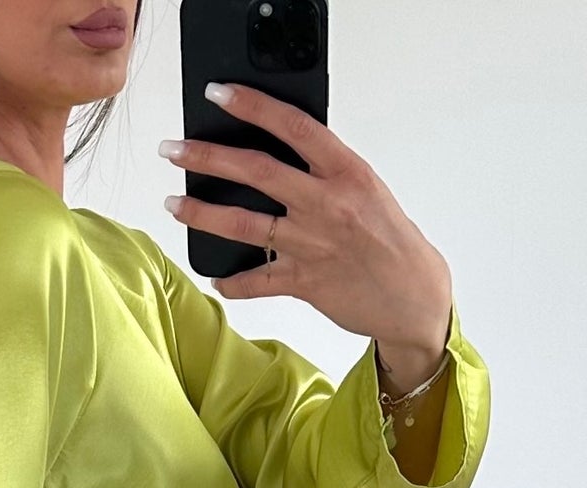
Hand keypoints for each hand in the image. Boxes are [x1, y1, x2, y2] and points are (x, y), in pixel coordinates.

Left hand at [160, 86, 453, 391]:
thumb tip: (280, 153)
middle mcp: (326, 204)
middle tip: (173, 149)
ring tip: (174, 203)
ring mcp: (312, 244)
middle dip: (207, 156)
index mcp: (346, 172)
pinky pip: (257, 281)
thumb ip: (324, 171)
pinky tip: (216, 279)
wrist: (414, 295)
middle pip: (256, 171)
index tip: (219, 94)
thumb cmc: (390, 238)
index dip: (251, 106)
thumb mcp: (364, 188)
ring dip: (202, 212)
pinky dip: (233, 283)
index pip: (292, 126)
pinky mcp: (304, 283)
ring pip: (243, 224)